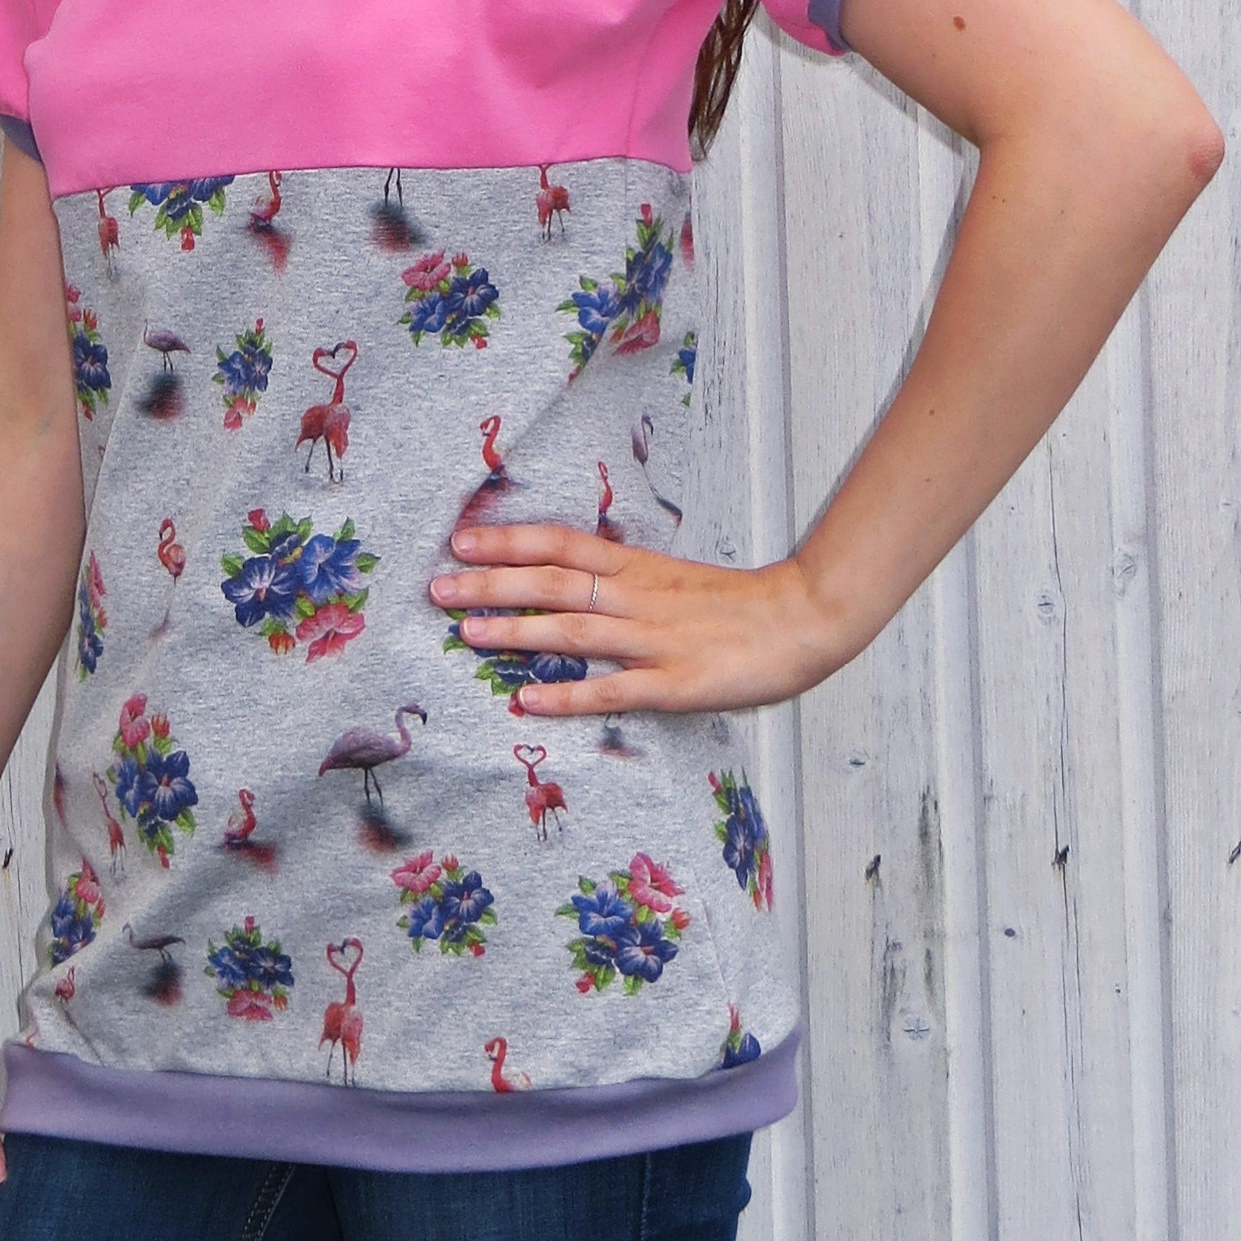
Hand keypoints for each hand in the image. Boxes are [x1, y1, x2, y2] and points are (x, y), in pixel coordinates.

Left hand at [429, 521, 845, 716]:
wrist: (802, 620)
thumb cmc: (736, 604)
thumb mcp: (671, 576)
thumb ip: (622, 577)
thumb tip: (566, 575)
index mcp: (638, 567)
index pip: (562, 544)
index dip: (509, 541)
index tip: (461, 539)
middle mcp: (638, 598)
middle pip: (553, 583)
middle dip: (491, 584)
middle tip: (438, 588)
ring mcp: (654, 642)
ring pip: (572, 631)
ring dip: (515, 632)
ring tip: (465, 635)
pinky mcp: (675, 685)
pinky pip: (612, 690)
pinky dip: (568, 695)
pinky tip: (528, 701)